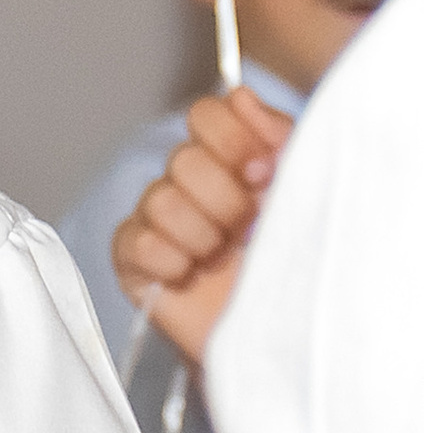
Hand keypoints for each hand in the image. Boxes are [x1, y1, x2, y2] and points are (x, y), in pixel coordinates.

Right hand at [112, 85, 293, 370]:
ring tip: (219, 260)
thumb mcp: (300, 191)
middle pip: (183, 157)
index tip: (265, 174)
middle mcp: (190, 182)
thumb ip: (277, 137)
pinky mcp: (133, 259)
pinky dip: (169, 261)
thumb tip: (242, 95)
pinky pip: (134, 241)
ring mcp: (157, 219)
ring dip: (200, 235)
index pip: (208, 113)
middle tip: (245, 231)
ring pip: (160, 199)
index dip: (234, 140)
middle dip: (225, 199)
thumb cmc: (293, 267)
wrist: (278, 337)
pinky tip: (189, 276)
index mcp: (231, 160)